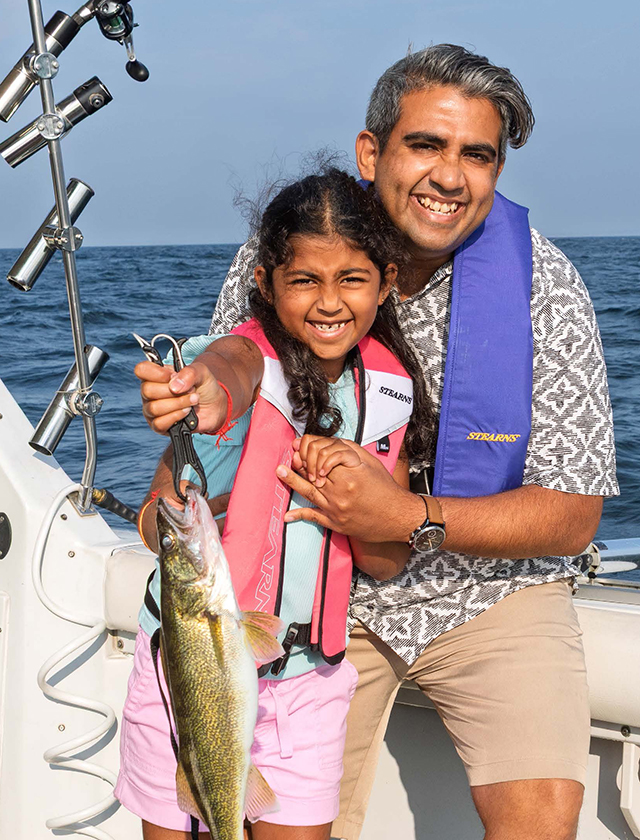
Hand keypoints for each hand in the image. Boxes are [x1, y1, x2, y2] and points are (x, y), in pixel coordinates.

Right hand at [134, 360, 228, 434]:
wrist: (215, 406)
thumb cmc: (203, 387)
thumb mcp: (201, 372)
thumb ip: (189, 373)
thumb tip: (174, 386)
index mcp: (155, 375)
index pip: (141, 370)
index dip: (157, 373)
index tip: (173, 376)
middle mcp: (149, 393)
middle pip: (147, 390)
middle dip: (173, 392)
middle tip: (190, 390)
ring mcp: (152, 410)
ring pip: (154, 408)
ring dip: (178, 404)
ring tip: (192, 401)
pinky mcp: (158, 426)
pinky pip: (159, 424)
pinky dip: (176, 416)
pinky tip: (186, 412)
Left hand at [278, 439, 424, 541]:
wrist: (399, 517)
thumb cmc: (386, 489)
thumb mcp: (371, 463)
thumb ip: (350, 452)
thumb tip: (330, 444)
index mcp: (350, 474)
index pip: (324, 457)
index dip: (313, 452)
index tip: (306, 448)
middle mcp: (341, 491)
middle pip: (313, 473)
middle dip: (300, 464)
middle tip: (289, 457)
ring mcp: (337, 509)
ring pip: (309, 492)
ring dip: (292, 481)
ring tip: (280, 471)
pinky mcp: (336, 524)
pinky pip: (315, 518)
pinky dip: (300, 515)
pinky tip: (287, 515)